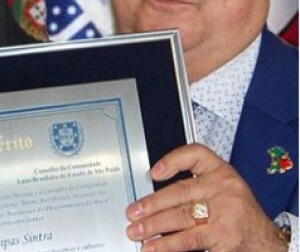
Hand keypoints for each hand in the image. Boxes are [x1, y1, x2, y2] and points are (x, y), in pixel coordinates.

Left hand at [125, 143, 285, 251]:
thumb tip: (152, 195)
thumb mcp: (222, 188)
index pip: (196, 154)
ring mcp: (226, 214)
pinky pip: (190, 240)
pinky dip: (168, 244)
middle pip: (180, 192)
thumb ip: (194, 185)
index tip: (153, 172)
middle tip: (132, 213)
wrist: (265, 239)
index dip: (172, 160)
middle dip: (152, 204)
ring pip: (182, 217)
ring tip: (136, 232)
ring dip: (154, 227)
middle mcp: (225, 189)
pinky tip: (154, 247)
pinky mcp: (224, 237)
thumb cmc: (237, 212)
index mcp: (222, 173)